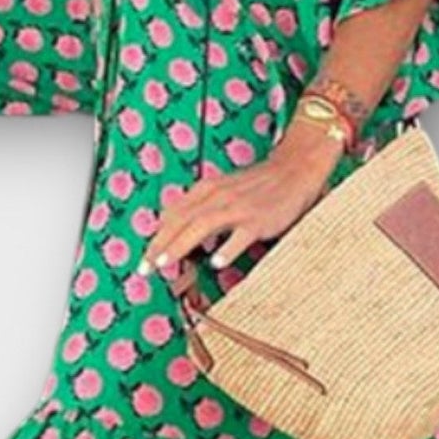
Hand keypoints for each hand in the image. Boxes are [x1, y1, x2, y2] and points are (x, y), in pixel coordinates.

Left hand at [137, 124, 341, 276]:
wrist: (294, 169)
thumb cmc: (257, 185)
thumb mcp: (223, 190)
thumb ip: (200, 208)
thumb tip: (174, 230)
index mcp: (207, 189)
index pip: (173, 214)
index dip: (156, 237)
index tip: (145, 259)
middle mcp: (218, 196)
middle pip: (181, 221)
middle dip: (159, 246)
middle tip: (145, 268)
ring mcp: (238, 207)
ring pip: (201, 226)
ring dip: (180, 245)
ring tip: (166, 263)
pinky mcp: (259, 219)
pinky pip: (240, 236)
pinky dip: (227, 249)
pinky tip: (217, 263)